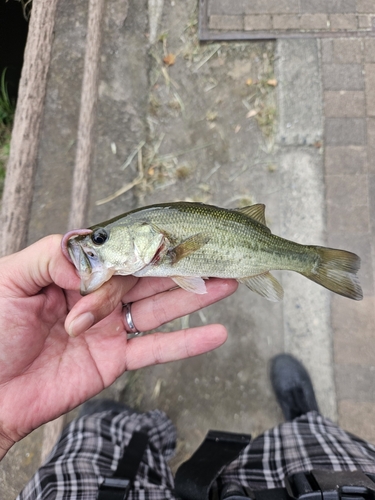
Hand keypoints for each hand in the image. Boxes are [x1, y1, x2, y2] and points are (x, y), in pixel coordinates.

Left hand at [0, 235, 237, 458]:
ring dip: (193, 296)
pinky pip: (156, 350)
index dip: (147, 245)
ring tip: (227, 282)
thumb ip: (50, 257)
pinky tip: (216, 334)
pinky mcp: (116, 360)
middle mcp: (97, 297)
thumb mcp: (9, 281)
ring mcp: (110, 329)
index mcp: (74, 273)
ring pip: (159, 308)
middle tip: (215, 253)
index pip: (117, 254)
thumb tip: (95, 261)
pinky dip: (187, 344)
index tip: (176, 235)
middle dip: (181, 266)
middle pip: (146, 278)